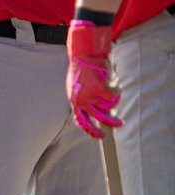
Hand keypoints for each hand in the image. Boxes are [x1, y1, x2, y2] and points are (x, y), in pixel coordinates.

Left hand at [66, 21, 122, 139]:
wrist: (81, 58)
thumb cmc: (79, 72)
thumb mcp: (75, 89)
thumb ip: (81, 101)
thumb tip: (90, 112)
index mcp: (74, 103)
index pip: (82, 122)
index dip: (92, 131)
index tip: (100, 136)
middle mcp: (82, 102)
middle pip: (99, 119)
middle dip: (111, 123)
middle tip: (120, 124)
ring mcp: (90, 97)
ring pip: (109, 107)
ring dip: (114, 101)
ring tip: (114, 93)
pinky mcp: (99, 90)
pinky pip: (113, 97)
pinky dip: (116, 93)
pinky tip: (115, 86)